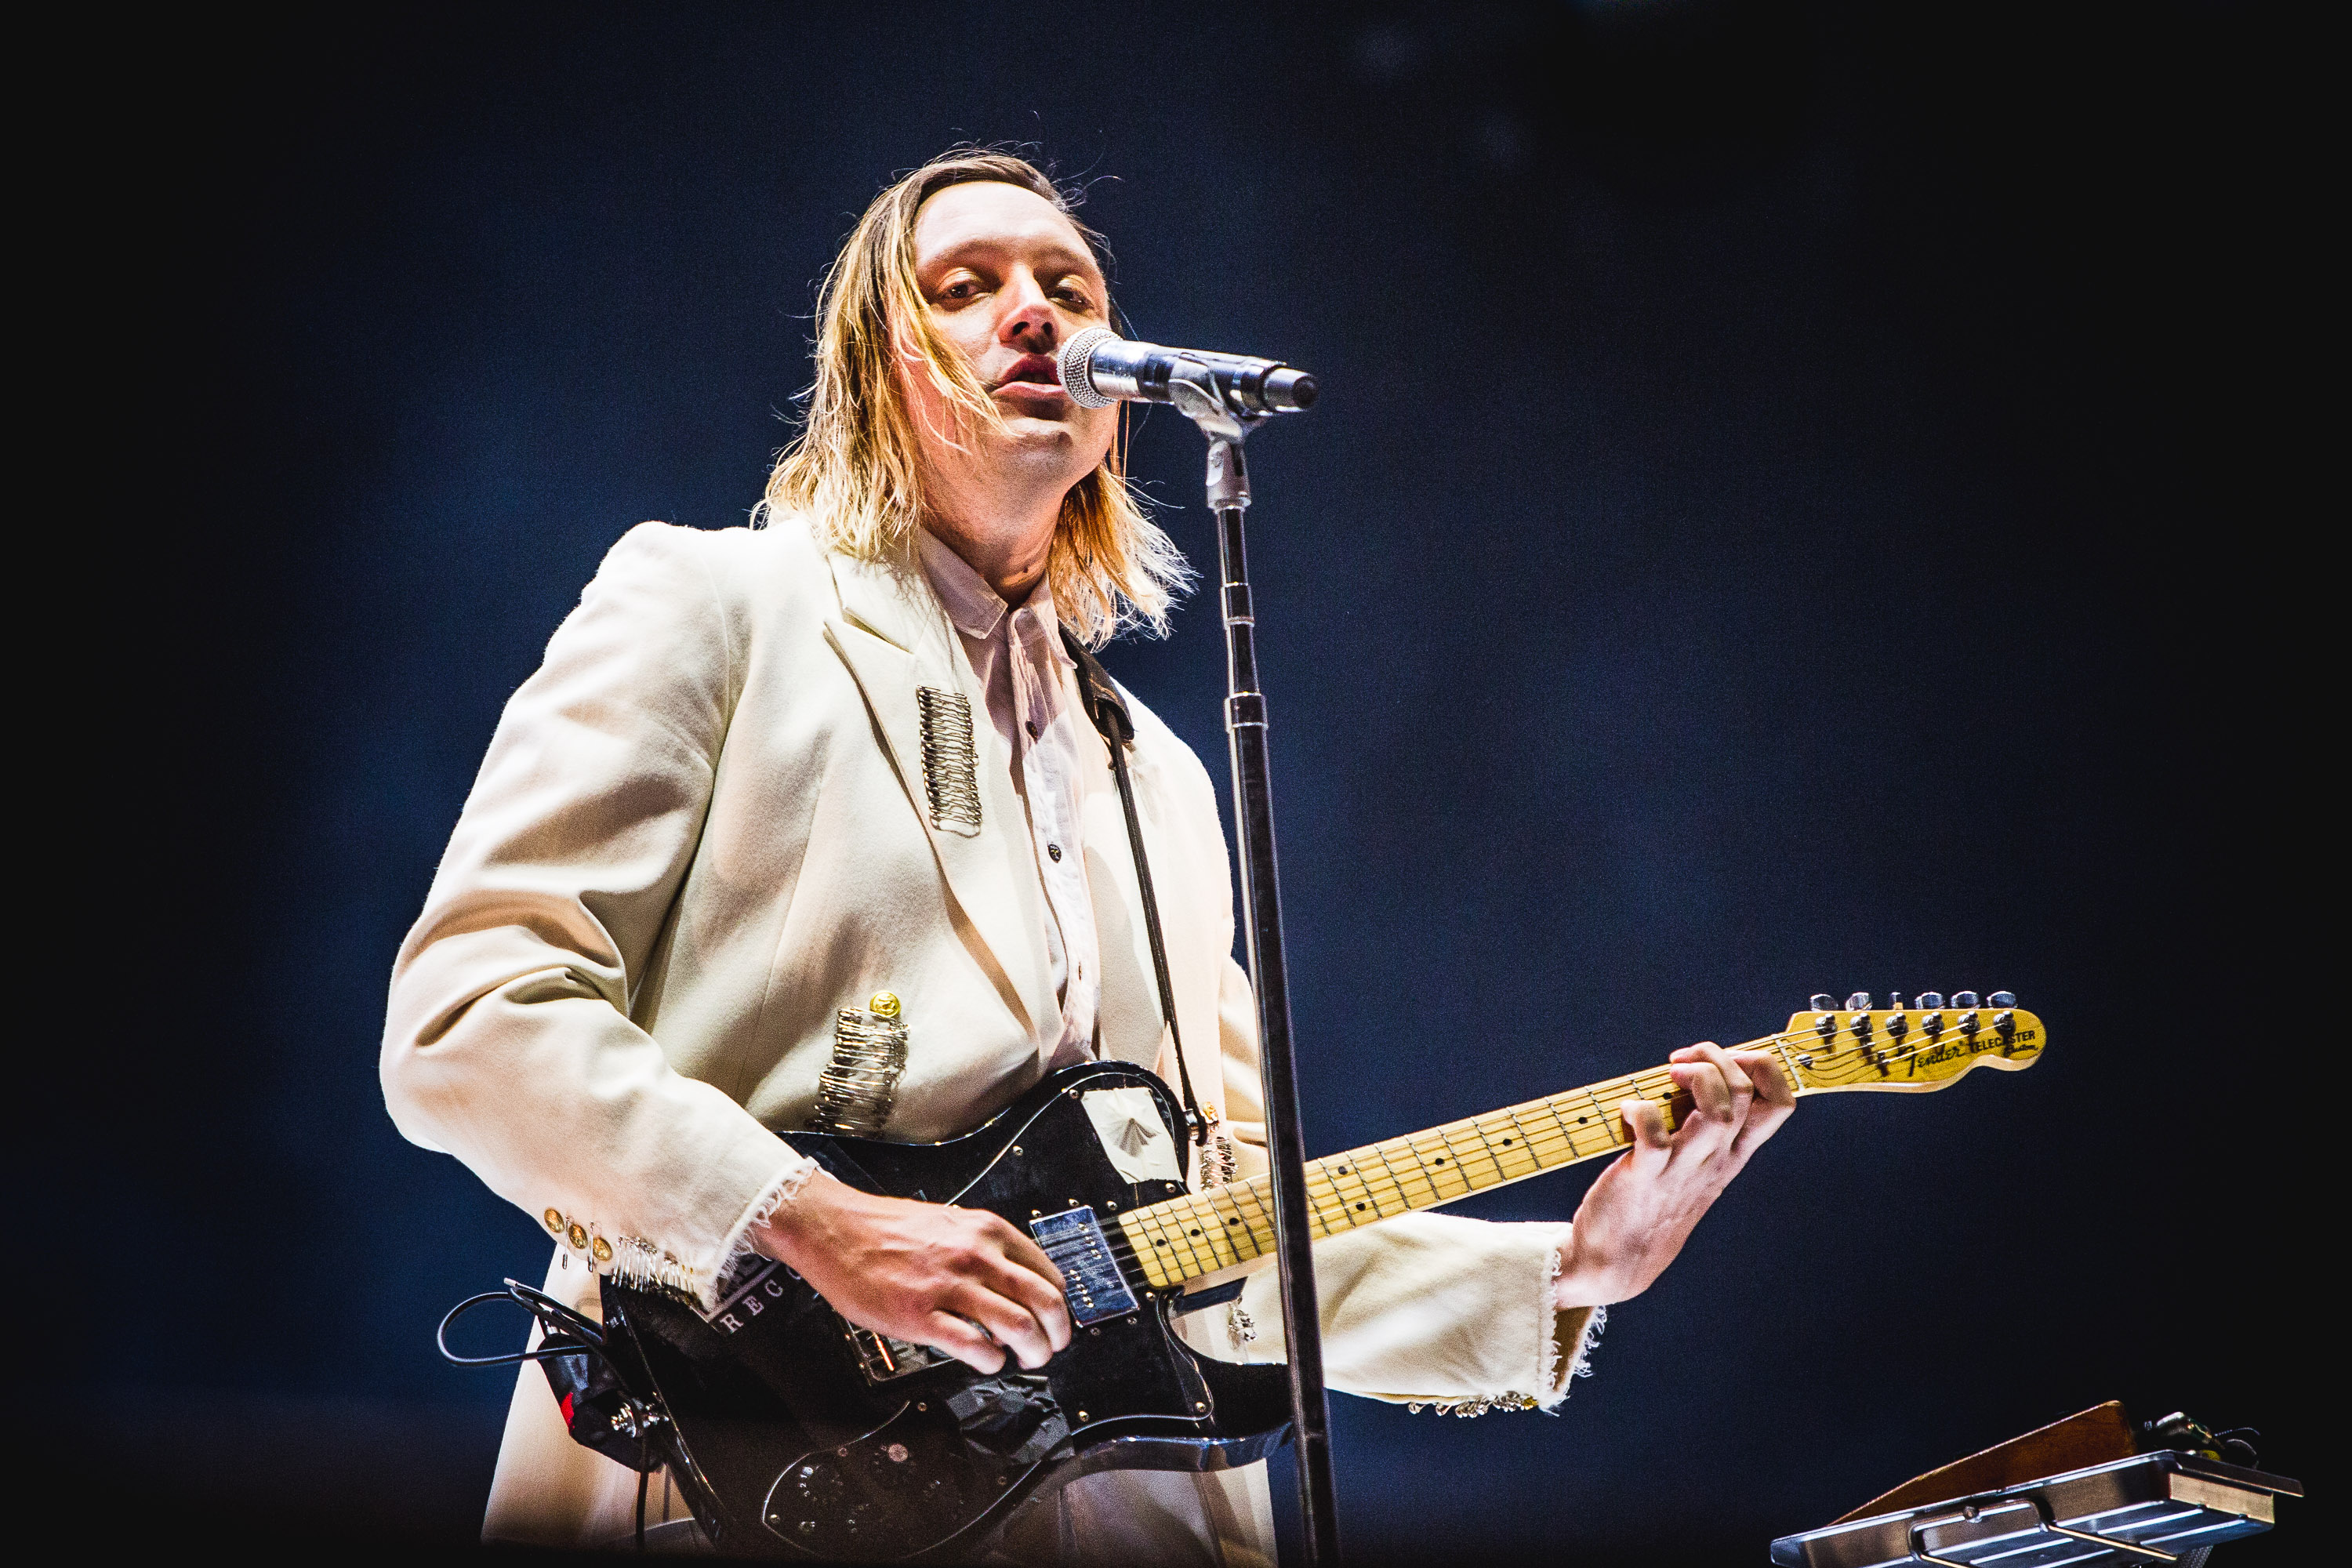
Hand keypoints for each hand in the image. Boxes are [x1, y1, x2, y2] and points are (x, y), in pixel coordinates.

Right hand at [751, 1170, 1073, 1373]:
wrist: (836, 1229)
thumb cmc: (888, 1228)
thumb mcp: (951, 1222)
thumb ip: (984, 1248)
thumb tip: (1016, 1281)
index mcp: (987, 1231)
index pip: (1048, 1273)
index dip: (1060, 1305)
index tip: (1056, 1320)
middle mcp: (975, 1255)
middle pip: (1044, 1302)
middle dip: (1056, 1334)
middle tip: (1051, 1348)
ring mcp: (949, 1286)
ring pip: (1018, 1326)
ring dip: (1032, 1352)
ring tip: (1025, 1360)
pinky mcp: (921, 1316)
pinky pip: (974, 1346)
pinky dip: (991, 1362)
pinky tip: (987, 1361)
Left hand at [1553, 1042, 1795, 1307]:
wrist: (1619, 1258)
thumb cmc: (1654, 1197)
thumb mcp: (1696, 1161)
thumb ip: (1702, 1120)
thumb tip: (1694, 1066)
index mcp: (1732, 1152)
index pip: (1781, 1103)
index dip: (1762, 1067)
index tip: (1727, 1058)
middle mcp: (1715, 1159)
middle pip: (1747, 1095)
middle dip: (1717, 1058)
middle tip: (1681, 1062)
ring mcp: (1683, 1169)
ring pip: (1717, 1112)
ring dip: (1693, 1078)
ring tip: (1666, 1077)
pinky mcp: (1645, 1175)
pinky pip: (1654, 1134)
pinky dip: (1639, 1110)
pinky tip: (1626, 1111)